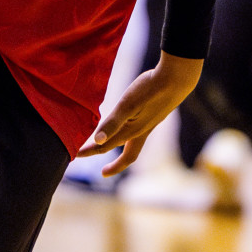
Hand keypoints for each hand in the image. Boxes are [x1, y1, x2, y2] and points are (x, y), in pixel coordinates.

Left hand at [77, 53, 201, 176]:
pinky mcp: (155, 115)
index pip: (105, 146)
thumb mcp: (128, 104)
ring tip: (114, 146)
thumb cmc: (150, 90)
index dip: (89, 151)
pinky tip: (129, 124)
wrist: (176, 79)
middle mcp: (141, 131)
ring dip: (122, 149)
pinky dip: (131, 134)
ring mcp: (150, 124)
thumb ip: (113, 122)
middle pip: (127, 155)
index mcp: (132, 131)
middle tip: (104, 173)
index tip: (75, 155)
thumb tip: (98, 142)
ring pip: (134, 143)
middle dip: (114, 165)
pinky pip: (140, 132)